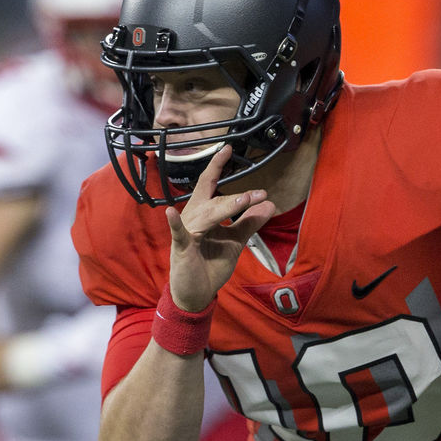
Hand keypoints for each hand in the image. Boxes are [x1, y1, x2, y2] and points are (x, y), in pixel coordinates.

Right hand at [166, 146, 275, 310]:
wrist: (198, 293)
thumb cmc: (211, 264)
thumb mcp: (235, 241)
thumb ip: (249, 222)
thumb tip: (268, 205)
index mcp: (204, 213)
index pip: (210, 185)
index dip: (217, 166)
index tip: (227, 147)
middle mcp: (193, 217)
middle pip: (211, 197)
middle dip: (236, 196)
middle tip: (260, 194)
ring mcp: (186, 232)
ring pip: (205, 213)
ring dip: (225, 206)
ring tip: (245, 201)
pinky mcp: (181, 248)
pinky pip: (179, 233)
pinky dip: (175, 223)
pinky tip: (171, 212)